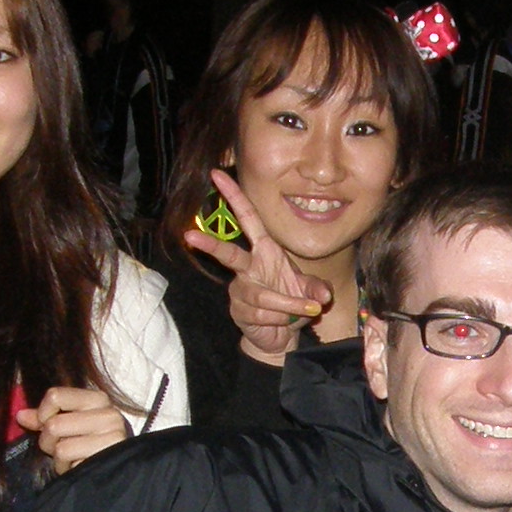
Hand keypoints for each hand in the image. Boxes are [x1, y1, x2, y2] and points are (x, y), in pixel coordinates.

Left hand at [24, 385, 130, 468]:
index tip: (46, 423)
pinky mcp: (109, 460)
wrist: (123, 466)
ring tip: (72, 459)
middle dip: (49, 442)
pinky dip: (70, 470)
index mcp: (98, 399)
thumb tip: (20, 415)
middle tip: (60, 448)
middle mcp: (109, 415)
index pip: (55, 396)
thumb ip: (45, 417)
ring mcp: (112, 438)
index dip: (42, 413)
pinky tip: (81, 467)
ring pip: (61, 448)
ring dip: (60, 460)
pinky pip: (72, 466)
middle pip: (54, 425)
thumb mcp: (70, 422)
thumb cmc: (91, 441)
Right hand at [186, 169, 329, 363]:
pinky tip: (284, 322)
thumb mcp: (310, 291)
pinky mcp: (238, 311)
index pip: (248, 219)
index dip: (234, 197)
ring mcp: (240, 290)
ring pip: (262, 297)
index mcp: (264, 251)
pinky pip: (262, 315)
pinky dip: (282, 319)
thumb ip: (317, 288)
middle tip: (189, 236)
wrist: (281, 336)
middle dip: (210, 245)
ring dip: (287, 306)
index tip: (217, 175)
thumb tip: (321, 296)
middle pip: (227, 254)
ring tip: (302, 311)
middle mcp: (248, 268)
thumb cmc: (292, 302)